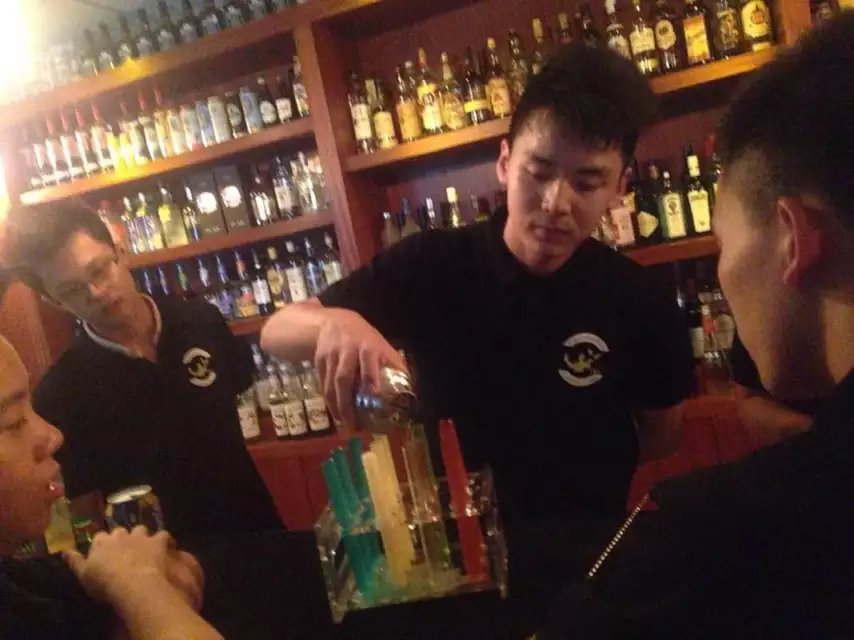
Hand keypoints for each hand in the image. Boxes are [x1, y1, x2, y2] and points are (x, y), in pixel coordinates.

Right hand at [64, 526, 203, 611]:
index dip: (103, 544)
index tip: (105, 553)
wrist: (132, 582)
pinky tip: (166, 547)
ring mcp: (140, 536)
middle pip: (120, 531)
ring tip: (144, 547)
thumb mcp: (83, 575)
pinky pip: (163, 535)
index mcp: (101, 542)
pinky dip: (164, 540)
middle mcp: (121, 535)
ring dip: (142, 537)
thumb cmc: (104, 582)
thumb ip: (74, 561)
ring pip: (141, 529)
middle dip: (122, 538)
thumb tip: (64, 551)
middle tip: (125, 551)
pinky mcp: (157, 541)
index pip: (100, 537)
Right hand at [314, 308, 407, 429]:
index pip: (368, 360)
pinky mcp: (319, 360)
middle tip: (354, 425)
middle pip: (343, 379)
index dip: (370, 376)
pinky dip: (328, 401)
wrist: (336, 322)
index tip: (374, 393)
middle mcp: (347, 350)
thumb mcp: (383, 347)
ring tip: (345, 424)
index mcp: (367, 346)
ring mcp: (331, 356)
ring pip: (330, 384)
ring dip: (336, 407)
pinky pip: (322, 384)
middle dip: (347, 403)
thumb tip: (410, 394)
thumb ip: (395, 367)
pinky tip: (336, 413)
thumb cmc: (366, 340)